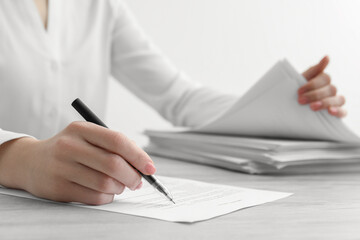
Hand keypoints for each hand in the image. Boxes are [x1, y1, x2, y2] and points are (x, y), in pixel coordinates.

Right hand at [0, 122, 154, 204]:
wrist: (30, 162)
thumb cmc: (69, 150)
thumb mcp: (87, 138)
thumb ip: (113, 148)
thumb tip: (143, 167)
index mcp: (81, 129)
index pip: (117, 140)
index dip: (138, 155)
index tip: (150, 168)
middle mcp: (69, 146)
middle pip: (113, 164)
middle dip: (132, 176)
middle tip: (137, 182)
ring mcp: (61, 167)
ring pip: (105, 183)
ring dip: (119, 188)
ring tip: (118, 185)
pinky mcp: (57, 188)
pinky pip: (94, 197)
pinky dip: (107, 198)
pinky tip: (105, 193)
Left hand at [298, 56, 345, 117]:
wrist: (288, 109)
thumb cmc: (294, 93)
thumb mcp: (299, 81)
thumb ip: (313, 70)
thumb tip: (327, 57)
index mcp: (322, 80)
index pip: (325, 78)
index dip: (312, 85)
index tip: (298, 91)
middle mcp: (330, 89)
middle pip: (331, 89)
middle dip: (315, 95)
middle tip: (300, 100)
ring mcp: (335, 101)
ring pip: (339, 99)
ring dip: (325, 102)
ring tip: (312, 107)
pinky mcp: (336, 113)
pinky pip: (343, 112)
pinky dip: (338, 111)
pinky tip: (330, 111)